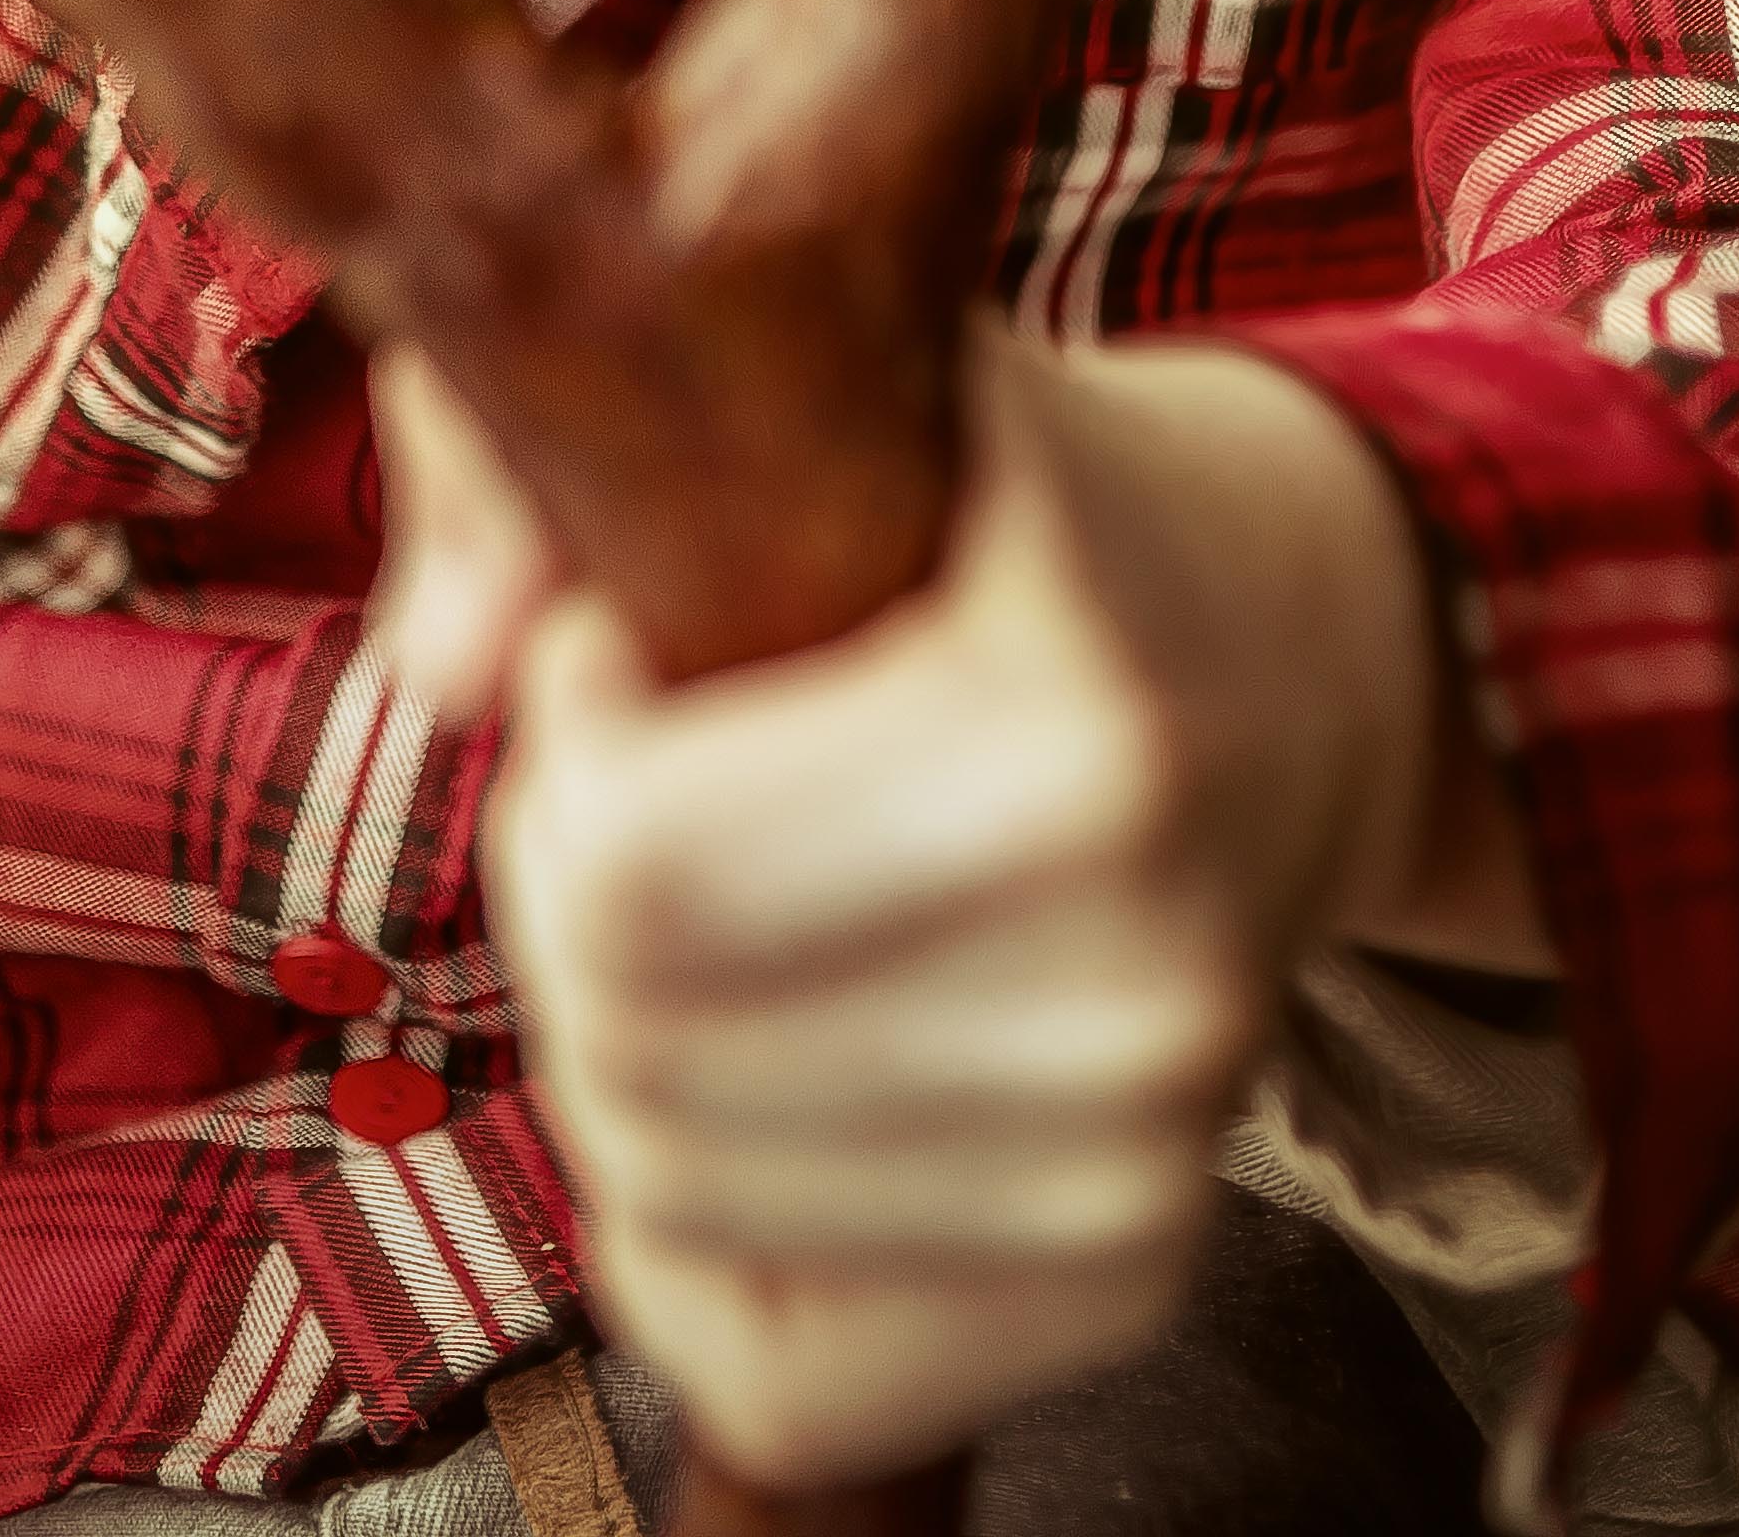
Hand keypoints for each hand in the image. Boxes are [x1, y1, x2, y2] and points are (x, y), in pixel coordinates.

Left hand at [372, 335, 1536, 1488]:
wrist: (1300, 653)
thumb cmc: (1021, 507)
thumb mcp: (824, 374)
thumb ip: (551, 444)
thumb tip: (438, 666)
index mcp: (1076, 740)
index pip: (634, 866)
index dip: (567, 740)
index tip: (626, 649)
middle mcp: (1136, 984)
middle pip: (631, 1037)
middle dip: (570, 887)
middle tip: (652, 770)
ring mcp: (1142, 1163)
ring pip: (668, 1189)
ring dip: (622, 1040)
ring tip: (715, 893)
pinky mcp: (1125, 1285)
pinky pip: (769, 1364)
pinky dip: (694, 1231)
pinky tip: (750, 1061)